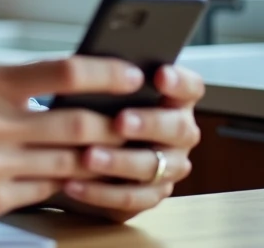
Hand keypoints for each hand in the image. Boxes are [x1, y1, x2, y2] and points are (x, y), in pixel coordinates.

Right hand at [0, 57, 144, 217]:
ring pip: (72, 161)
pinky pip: (48, 191)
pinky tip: (81, 178)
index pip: (65, 71)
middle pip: (80, 123)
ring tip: (122, 152)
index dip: (108, 73)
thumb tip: (70, 86)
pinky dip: (69, 184)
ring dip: (102, 158)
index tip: (133, 74)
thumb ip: (12, 87)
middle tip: (141, 120)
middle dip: (118, 124)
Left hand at [53, 64, 204, 222]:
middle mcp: (179, 134)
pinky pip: (130, 198)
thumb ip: (106, 79)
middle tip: (120, 121)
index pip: (191, 88)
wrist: (80, 147)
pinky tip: (72, 184)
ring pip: (152, 166)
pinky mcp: (148, 195)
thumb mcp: (100, 90)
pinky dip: (99, 192)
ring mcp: (168, 167)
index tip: (159, 75)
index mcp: (174, 100)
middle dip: (148, 124)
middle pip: (177, 129)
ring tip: (87, 156)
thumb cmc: (95, 107)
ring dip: (119, 162)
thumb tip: (92, 66)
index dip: (179, 82)